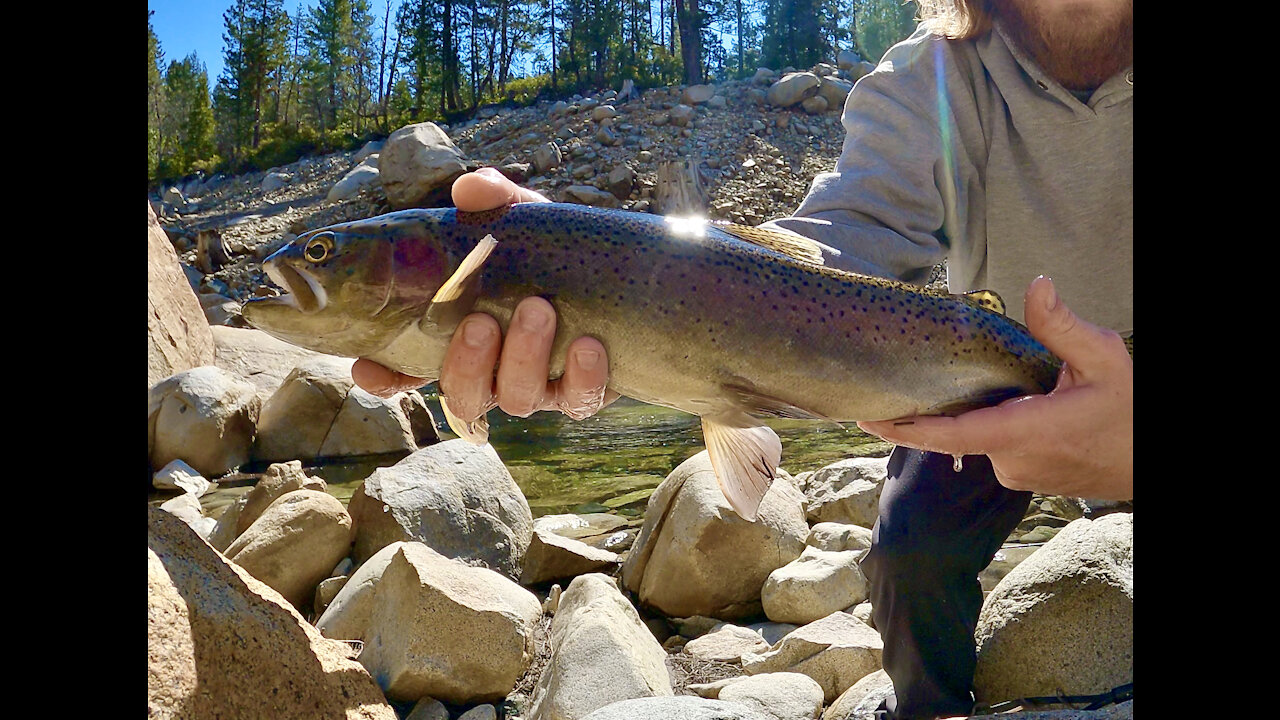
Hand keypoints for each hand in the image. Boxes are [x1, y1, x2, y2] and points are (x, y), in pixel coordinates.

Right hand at [352, 167, 617, 423]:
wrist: (616, 274)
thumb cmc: (549, 253)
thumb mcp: (520, 223)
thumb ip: (494, 204)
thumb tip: (470, 189)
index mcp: (459, 338)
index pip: (407, 369)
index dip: (384, 377)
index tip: (369, 368)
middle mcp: (493, 373)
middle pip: (464, 395)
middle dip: (467, 364)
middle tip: (481, 323)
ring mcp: (536, 388)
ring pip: (517, 400)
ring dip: (523, 359)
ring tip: (537, 309)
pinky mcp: (581, 393)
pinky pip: (578, 401)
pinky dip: (583, 375)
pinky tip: (588, 344)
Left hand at [857, 276, 1131, 499]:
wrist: (1149, 462)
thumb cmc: (1130, 410)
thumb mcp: (1103, 359)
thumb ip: (1063, 326)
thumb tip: (1038, 285)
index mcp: (1025, 432)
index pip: (953, 435)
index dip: (908, 429)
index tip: (871, 420)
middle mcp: (1012, 461)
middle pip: (957, 431)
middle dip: (936, 405)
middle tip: (903, 379)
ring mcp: (1016, 474)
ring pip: (976, 438)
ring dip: (972, 413)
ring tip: (973, 384)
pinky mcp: (1022, 478)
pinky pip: (992, 447)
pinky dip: (989, 425)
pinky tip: (1002, 402)